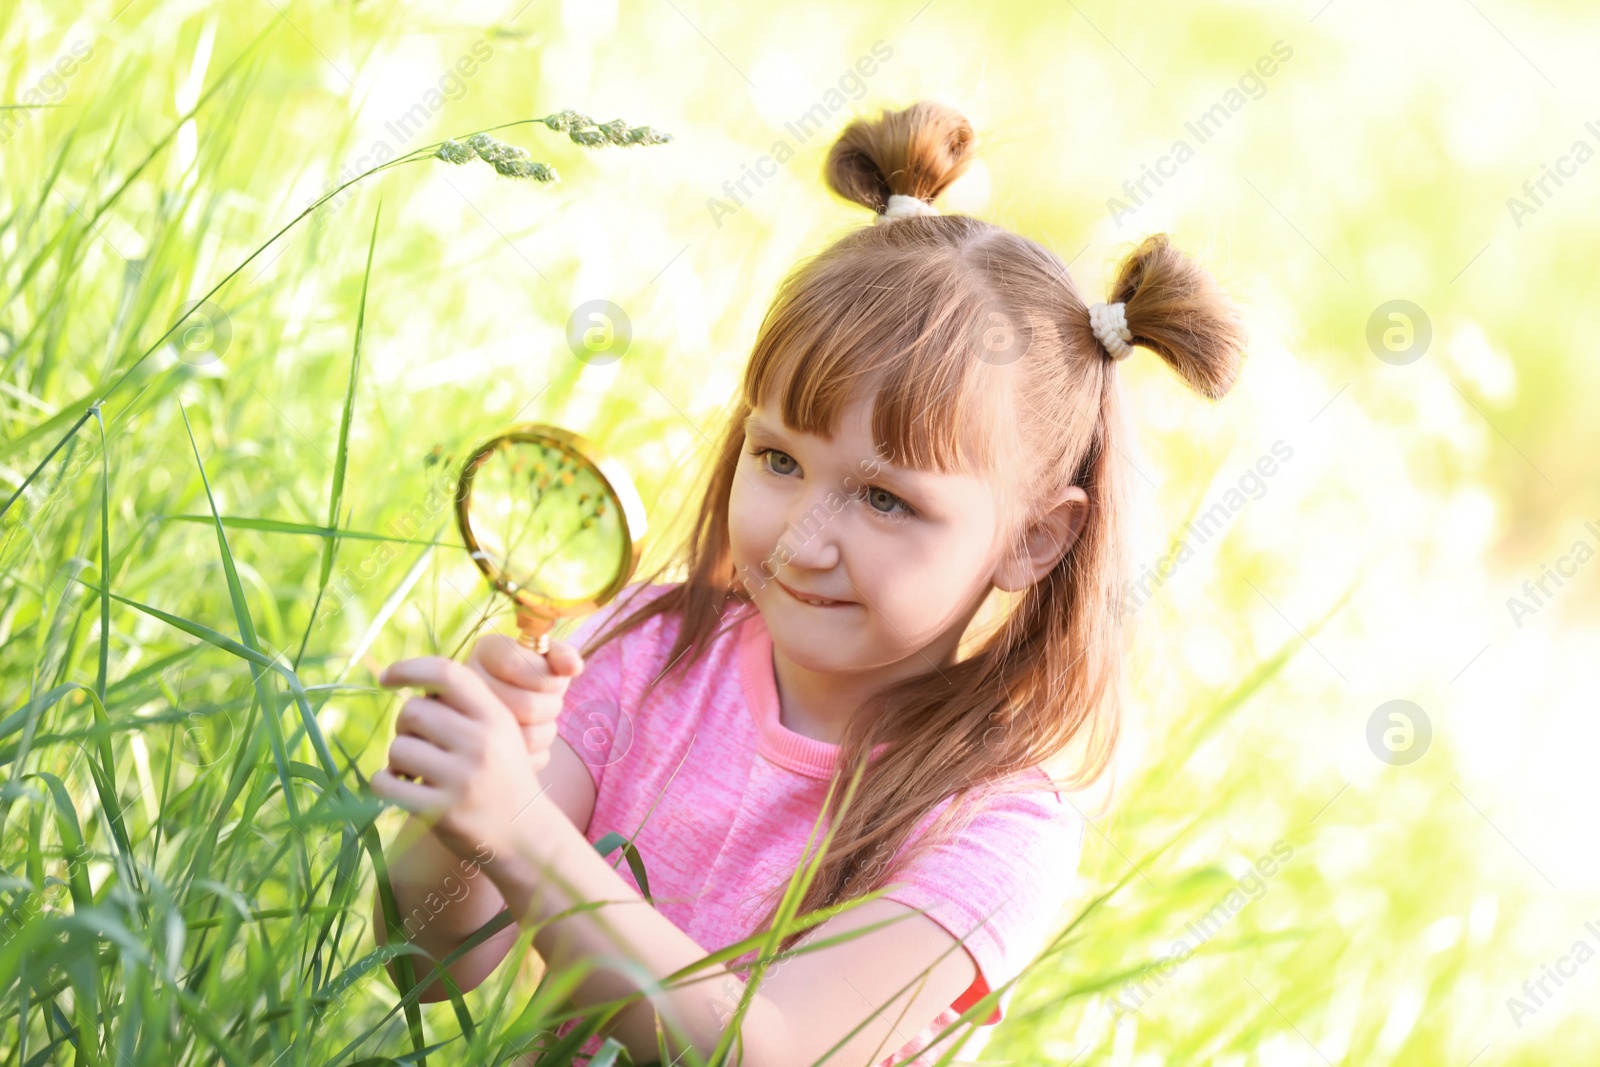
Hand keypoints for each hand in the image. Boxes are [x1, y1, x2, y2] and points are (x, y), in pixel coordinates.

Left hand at [371, 656, 543, 862]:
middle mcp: (481, 744)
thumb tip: (408, 678)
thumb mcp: (499, 731)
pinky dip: (385, 783)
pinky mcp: (441, 812)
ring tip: (415, 771)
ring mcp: (461, 779)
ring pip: (398, 748)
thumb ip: (464, 703)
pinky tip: (403, 787)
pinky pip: (386, 783)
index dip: (409, 669)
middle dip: (406, 726)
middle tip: (419, 744)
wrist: (525, 835)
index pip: (446, 674)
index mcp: (496, 717)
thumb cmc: (502, 775)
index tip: (386, 678)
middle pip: (413, 711)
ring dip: (397, 759)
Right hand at [465, 634, 583, 772]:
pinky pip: (527, 759)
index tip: (552, 677)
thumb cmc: (533, 670)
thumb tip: (573, 667)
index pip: (515, 665)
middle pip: (527, 706)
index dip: (546, 676)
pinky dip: (538, 751)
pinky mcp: (481, 756)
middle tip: (548, 700)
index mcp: (485, 652)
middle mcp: (467, 685)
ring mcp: (469, 723)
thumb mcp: (547, 654)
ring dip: (546, 728)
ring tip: (540, 718)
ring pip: (527, 737)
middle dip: (551, 704)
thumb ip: (562, 654)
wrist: (511, 696)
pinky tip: (529, 736)